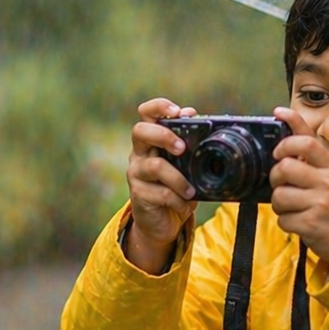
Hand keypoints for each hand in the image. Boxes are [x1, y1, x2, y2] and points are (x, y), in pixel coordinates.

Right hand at [125, 97, 197, 272]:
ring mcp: (136, 174)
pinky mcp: (138, 195)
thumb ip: (189, 141)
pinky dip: (178, 201)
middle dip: (164, 136)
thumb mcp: (186, 165)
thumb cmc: (175, 188)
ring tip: (191, 191)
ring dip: (179, 179)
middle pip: (140, 131)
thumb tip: (192, 113)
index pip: (146, 114)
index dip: (159, 107)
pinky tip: (184, 205)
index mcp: (151, 141)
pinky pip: (161, 194)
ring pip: (155, 167)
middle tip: (182, 148)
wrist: (162, 222)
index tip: (177, 112)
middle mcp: (139, 154)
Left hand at [268, 106, 328, 265]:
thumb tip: (281, 112)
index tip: (279, 152)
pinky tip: (300, 221)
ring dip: (279, 204)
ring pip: (279, 196)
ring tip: (293, 207)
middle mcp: (327, 183)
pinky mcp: (311, 225)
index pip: (306, 143)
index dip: (286, 144)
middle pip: (285, 168)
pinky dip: (286, 222)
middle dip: (276, 178)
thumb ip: (308, 148)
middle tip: (282, 184)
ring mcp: (320, 204)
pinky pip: (283, 219)